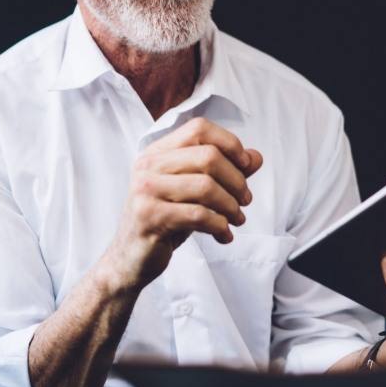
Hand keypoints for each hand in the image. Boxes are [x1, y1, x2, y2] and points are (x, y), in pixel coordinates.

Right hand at [103, 117, 262, 291]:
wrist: (130, 258)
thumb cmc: (166, 219)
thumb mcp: (195, 191)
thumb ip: (225, 171)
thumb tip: (256, 157)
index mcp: (157, 151)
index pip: (199, 128)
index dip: (229, 142)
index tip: (245, 166)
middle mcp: (148, 165)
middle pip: (208, 157)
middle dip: (236, 180)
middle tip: (245, 200)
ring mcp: (145, 190)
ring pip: (206, 186)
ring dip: (231, 206)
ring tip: (237, 219)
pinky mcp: (148, 216)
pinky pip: (198, 215)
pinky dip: (219, 225)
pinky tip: (224, 235)